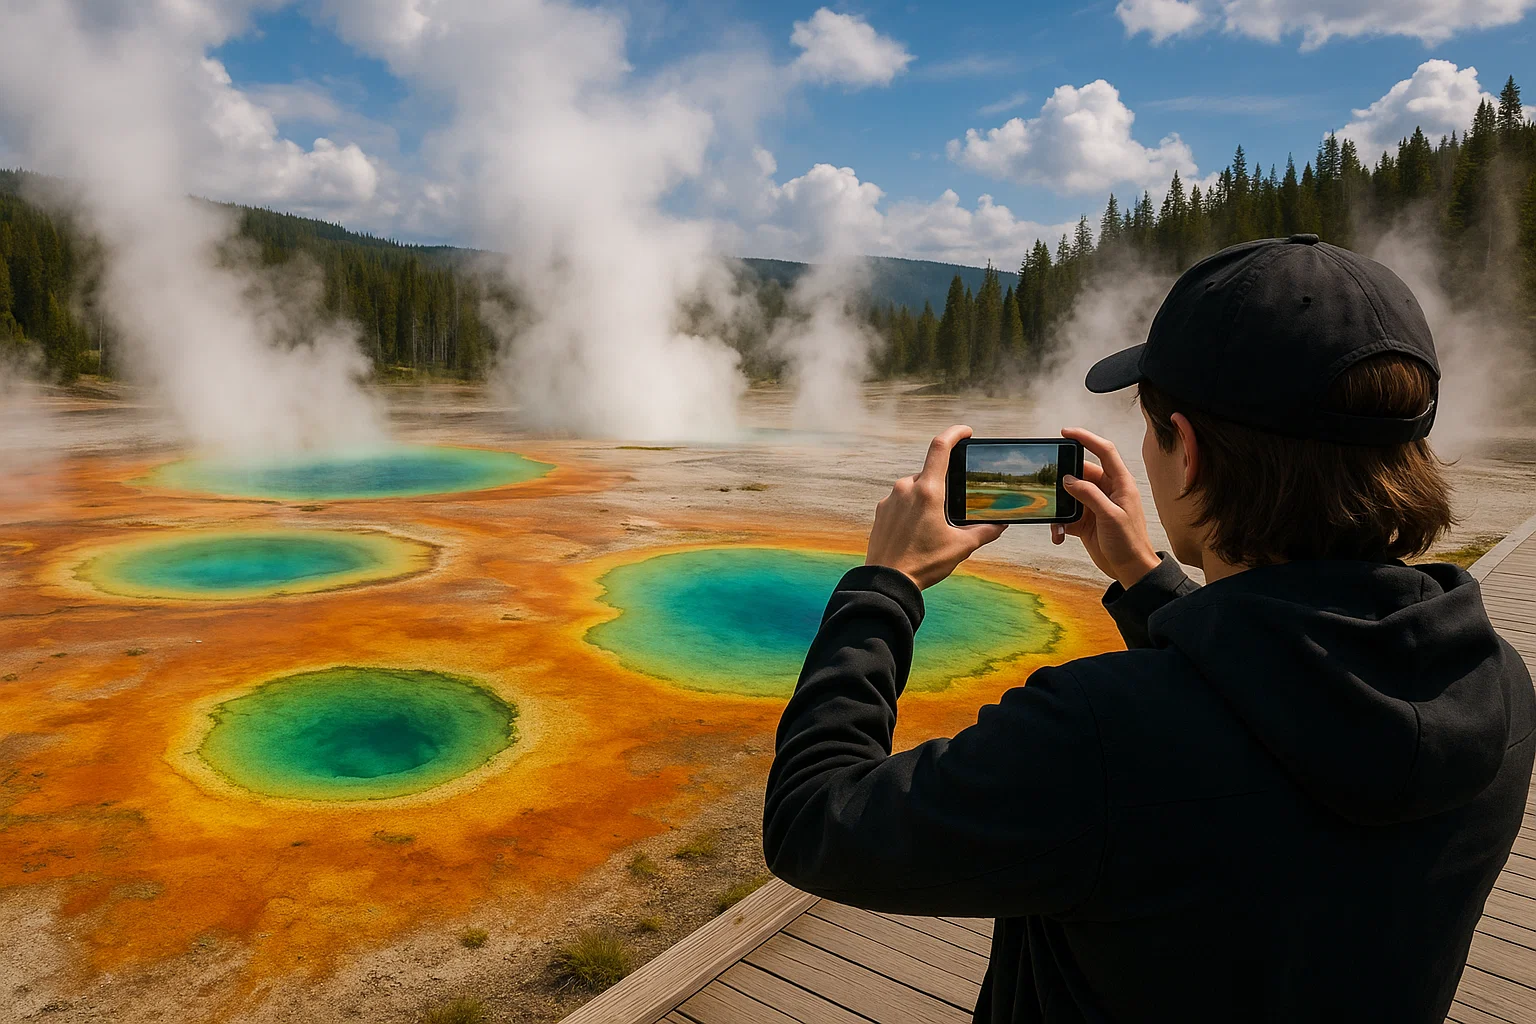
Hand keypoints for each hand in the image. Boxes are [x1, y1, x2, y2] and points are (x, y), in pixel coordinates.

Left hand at [866, 426, 1006, 589]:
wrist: (887, 581)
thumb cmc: (924, 563)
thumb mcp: (961, 547)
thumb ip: (985, 531)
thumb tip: (1002, 524)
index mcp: (928, 491)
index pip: (940, 447)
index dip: (954, 434)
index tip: (966, 433)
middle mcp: (906, 488)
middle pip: (930, 473)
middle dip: (944, 484)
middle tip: (954, 505)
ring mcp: (890, 498)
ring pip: (915, 487)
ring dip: (928, 498)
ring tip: (934, 526)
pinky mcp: (881, 510)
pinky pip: (901, 500)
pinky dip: (912, 508)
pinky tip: (917, 531)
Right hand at [1050, 427, 1159, 589]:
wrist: (1130, 569)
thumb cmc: (1129, 542)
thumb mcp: (1110, 515)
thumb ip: (1089, 495)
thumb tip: (1068, 479)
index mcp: (1120, 483)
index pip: (1104, 451)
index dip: (1086, 438)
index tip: (1066, 433)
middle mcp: (1107, 491)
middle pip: (1080, 474)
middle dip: (1063, 480)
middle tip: (1048, 483)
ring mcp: (1095, 506)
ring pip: (1069, 496)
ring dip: (1060, 507)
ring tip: (1056, 519)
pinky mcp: (1085, 521)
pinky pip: (1066, 516)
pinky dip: (1059, 524)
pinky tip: (1059, 534)